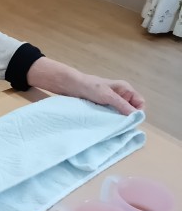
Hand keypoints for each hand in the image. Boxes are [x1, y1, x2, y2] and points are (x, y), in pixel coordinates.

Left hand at [26, 58, 144, 115]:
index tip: (129, 121)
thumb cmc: (90, 87)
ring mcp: (112, 101)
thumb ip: (122, 105)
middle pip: (131, 110)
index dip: (136, 112)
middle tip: (119, 124)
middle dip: (127, 117)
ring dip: (117, 119)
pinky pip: (111, 114)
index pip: (140, 104)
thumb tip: (136, 116)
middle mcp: (121, 95)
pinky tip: (105, 122)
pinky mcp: (103, 106)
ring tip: (111, 123)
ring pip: (121, 113)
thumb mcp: (108, 96)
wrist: (71, 85)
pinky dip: (110, 118)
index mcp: (125, 89)